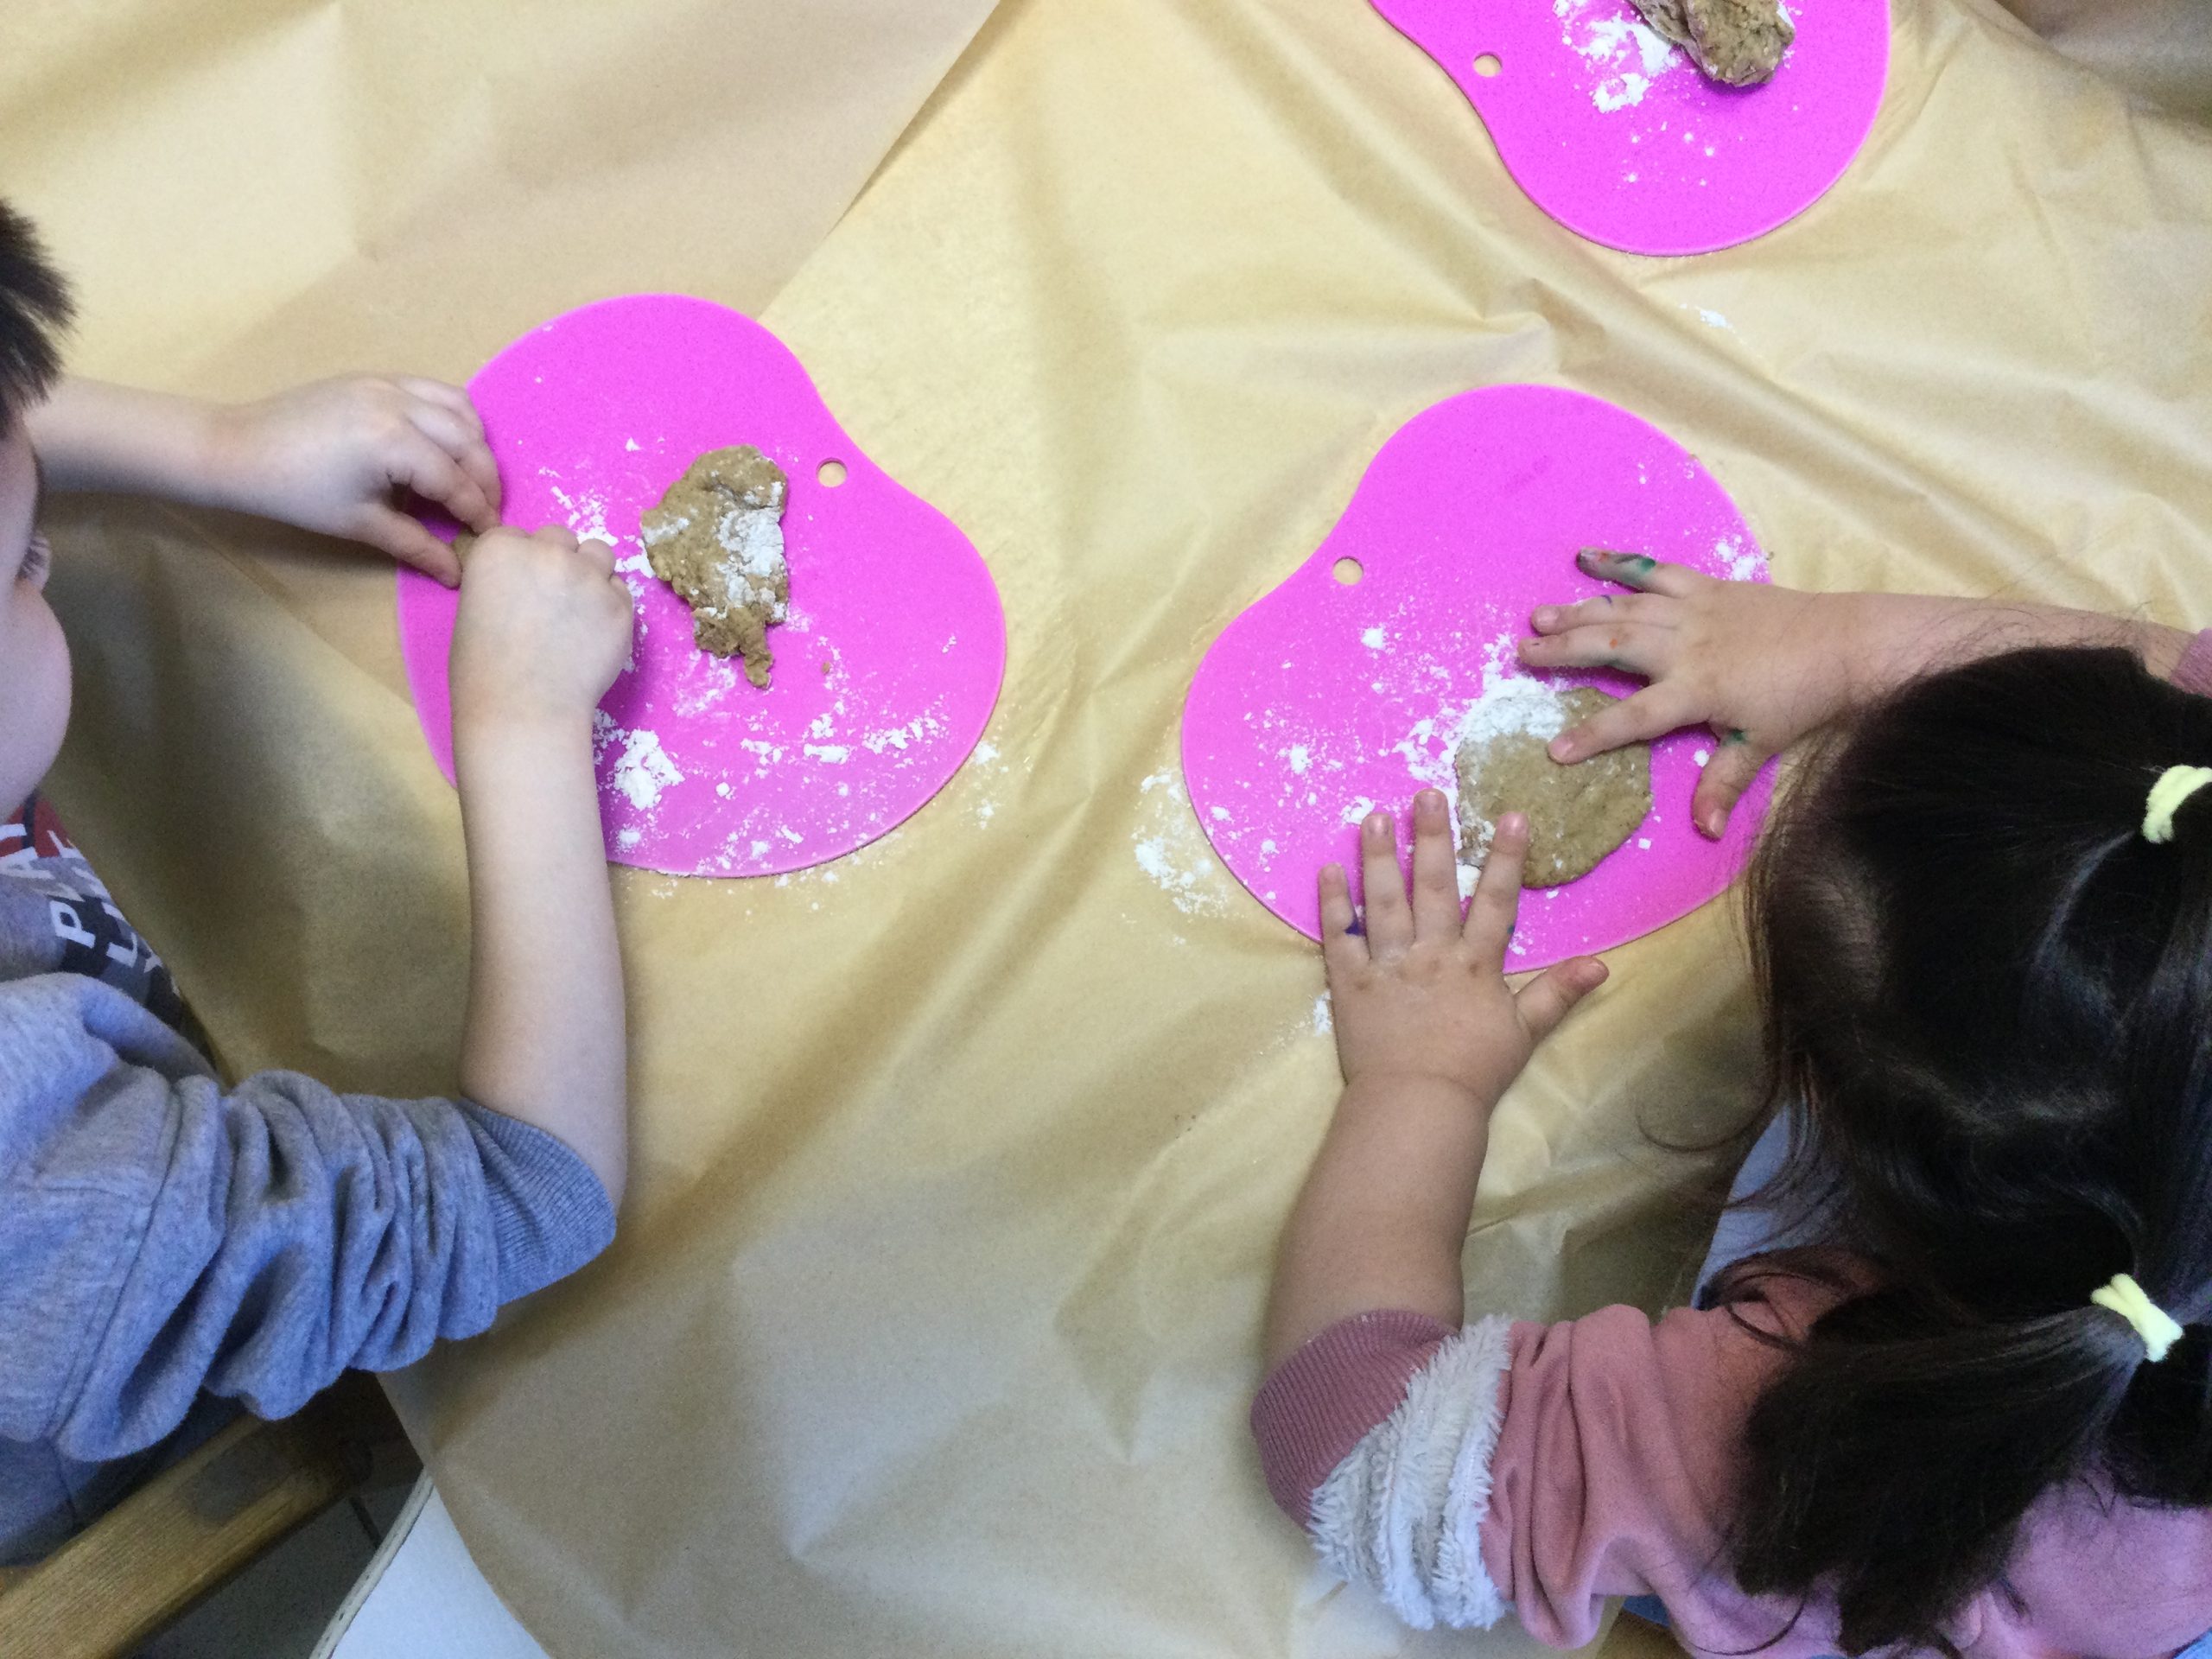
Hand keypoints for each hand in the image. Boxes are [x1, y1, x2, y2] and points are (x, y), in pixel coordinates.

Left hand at [207, 375, 501, 585]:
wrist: (239, 449)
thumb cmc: (296, 493)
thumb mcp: (361, 523)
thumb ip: (416, 545)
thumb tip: (457, 574)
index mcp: (393, 442)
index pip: (454, 480)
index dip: (477, 511)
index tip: (490, 535)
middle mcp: (399, 404)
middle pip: (468, 441)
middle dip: (485, 479)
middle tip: (486, 511)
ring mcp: (388, 384)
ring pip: (459, 407)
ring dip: (474, 443)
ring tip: (470, 475)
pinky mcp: (376, 378)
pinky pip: (433, 390)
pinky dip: (452, 416)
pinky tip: (444, 444)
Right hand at [449, 528, 632, 733]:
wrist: (523, 709)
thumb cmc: (483, 671)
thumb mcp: (474, 608)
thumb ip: (505, 580)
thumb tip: (530, 582)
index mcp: (500, 548)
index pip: (518, 536)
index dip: (522, 564)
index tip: (521, 590)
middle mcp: (547, 551)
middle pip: (561, 538)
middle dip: (558, 562)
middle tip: (553, 602)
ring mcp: (589, 576)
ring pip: (600, 554)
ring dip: (591, 573)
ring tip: (580, 612)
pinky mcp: (621, 605)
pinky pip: (621, 591)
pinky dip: (610, 606)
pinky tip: (595, 635)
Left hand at [1321, 790, 1606, 1111]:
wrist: (1418, 1105)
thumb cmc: (1474, 1072)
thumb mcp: (1524, 1034)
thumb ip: (1557, 993)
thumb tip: (1602, 964)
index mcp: (1475, 964)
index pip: (1497, 901)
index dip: (1507, 858)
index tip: (1512, 814)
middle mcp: (1432, 953)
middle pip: (1435, 885)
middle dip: (1434, 836)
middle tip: (1427, 792)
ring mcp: (1388, 965)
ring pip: (1384, 900)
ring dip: (1380, 855)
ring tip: (1376, 815)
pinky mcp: (1350, 983)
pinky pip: (1340, 936)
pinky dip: (1333, 903)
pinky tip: (1328, 869)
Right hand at [1517, 549, 1852, 837]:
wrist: (1845, 643)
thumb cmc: (1801, 698)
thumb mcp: (1762, 746)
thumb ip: (1724, 784)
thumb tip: (1706, 831)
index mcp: (1695, 689)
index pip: (1634, 717)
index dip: (1594, 735)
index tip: (1554, 750)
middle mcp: (1685, 645)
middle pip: (1613, 646)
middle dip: (1564, 650)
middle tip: (1522, 654)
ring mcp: (1693, 610)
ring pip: (1624, 608)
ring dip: (1578, 611)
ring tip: (1538, 616)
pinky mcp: (1707, 587)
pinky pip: (1656, 571)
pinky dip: (1620, 562)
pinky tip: (1586, 555)